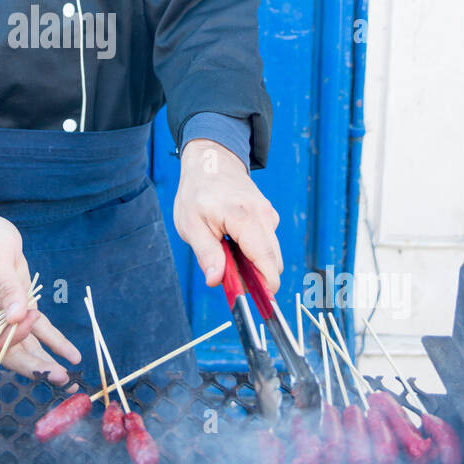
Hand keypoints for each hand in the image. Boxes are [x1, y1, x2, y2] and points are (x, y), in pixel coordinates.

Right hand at [0, 204, 80, 383]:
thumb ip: (7, 288)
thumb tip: (16, 316)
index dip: (14, 336)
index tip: (31, 315)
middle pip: (12, 351)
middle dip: (35, 366)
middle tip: (59, 378)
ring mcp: (8, 315)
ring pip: (28, 345)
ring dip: (47, 362)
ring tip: (69, 379)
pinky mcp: (24, 308)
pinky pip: (40, 330)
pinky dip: (56, 342)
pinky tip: (73, 355)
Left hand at [172, 139, 282, 294]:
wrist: (211, 162)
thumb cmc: (198, 193)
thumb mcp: (191, 224)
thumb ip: (207, 254)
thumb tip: (216, 281)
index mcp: (245, 218)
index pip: (266, 260)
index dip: (266, 285)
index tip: (258, 302)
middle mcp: (264, 216)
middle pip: (272, 261)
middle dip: (256, 276)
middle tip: (228, 276)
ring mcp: (269, 215)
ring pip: (270, 253)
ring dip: (252, 262)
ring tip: (225, 251)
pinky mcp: (269, 216)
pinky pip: (266, 242)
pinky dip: (253, 250)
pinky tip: (232, 240)